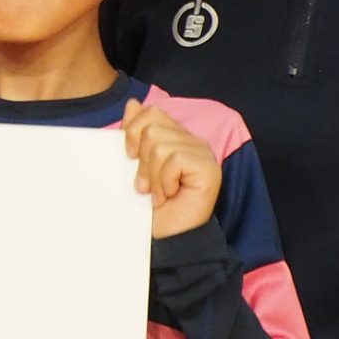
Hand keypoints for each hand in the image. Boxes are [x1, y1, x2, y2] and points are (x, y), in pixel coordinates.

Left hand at [123, 99, 221, 238]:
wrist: (165, 236)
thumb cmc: (148, 204)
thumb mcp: (133, 165)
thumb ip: (135, 133)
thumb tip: (133, 103)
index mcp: (175, 137)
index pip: (150, 112)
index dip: (132, 132)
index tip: (130, 158)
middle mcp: (192, 141)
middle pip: (152, 126)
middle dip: (141, 159)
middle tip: (146, 184)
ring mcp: (203, 153)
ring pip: (160, 144)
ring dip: (152, 175)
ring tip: (157, 192)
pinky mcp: (209, 168)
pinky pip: (174, 159)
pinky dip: (164, 181)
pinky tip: (169, 195)